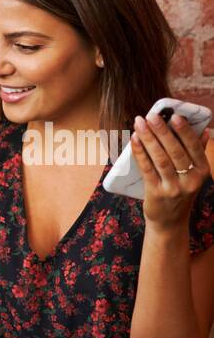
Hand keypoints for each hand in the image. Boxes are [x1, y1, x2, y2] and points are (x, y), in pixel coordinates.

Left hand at [132, 112, 211, 231]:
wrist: (170, 222)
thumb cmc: (180, 191)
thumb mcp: (193, 174)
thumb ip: (197, 152)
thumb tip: (204, 131)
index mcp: (202, 171)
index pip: (194, 148)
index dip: (185, 131)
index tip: (175, 116)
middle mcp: (190, 181)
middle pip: (175, 151)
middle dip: (162, 131)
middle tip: (151, 115)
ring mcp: (173, 188)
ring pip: (160, 159)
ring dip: (149, 138)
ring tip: (139, 123)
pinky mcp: (156, 193)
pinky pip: (147, 169)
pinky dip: (140, 152)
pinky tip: (134, 140)